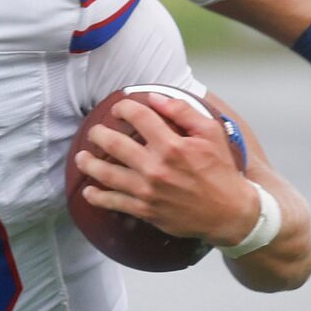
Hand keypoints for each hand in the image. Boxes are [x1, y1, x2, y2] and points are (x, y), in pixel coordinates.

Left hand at [74, 91, 259, 244]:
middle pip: (115, 144)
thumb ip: (183, 112)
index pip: (139, 117)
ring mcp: (148, 191)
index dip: (124, 108)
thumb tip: (154, 98)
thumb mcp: (211, 134)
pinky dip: (98, 197)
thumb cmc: (221, 170)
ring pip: (107, 174)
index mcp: (172, 145)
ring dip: (89, 164)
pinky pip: (114, 203)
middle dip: (99, 134)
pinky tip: (89, 191)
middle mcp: (156, 167)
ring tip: (81, 157)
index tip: (119, 109)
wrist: (228, 212)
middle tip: (94, 132)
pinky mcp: (145, 210)